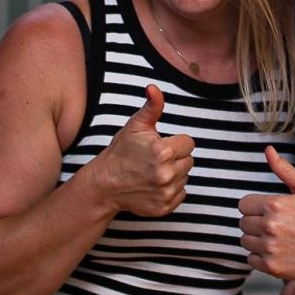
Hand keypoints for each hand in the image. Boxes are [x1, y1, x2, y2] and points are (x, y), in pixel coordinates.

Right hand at [89, 85, 193, 216]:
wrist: (105, 183)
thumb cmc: (122, 151)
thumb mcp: (136, 125)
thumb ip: (152, 106)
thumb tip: (153, 87)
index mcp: (163, 152)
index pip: (189, 143)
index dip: (175, 142)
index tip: (160, 144)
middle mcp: (167, 174)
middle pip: (189, 160)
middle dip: (176, 158)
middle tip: (155, 158)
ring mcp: (165, 192)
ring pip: (185, 177)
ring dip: (174, 173)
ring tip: (153, 171)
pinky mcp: (164, 207)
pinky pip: (181, 194)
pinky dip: (171, 190)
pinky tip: (154, 185)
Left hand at [239, 146, 294, 280]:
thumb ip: (283, 170)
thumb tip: (268, 150)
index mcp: (275, 204)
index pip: (243, 205)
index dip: (256, 207)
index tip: (270, 211)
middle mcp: (270, 227)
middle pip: (243, 223)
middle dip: (256, 223)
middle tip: (277, 225)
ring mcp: (270, 249)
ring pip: (245, 241)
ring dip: (257, 240)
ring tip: (278, 238)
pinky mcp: (272, 267)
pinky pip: (251, 260)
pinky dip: (261, 257)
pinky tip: (278, 252)